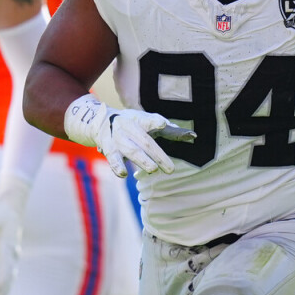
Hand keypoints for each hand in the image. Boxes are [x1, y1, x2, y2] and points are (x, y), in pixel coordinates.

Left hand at [0, 183, 28, 294]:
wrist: (12, 206)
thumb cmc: (0, 211)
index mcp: (8, 245)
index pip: (5, 265)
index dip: (2, 279)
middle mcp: (12, 252)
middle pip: (10, 274)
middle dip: (4, 288)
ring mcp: (12, 254)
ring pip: (10, 275)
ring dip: (5, 288)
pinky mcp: (9, 254)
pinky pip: (8, 271)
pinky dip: (6, 282)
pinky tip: (0, 291)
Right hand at [64, 94, 194, 177]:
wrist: (101, 120)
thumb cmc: (134, 124)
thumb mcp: (150, 123)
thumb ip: (170, 131)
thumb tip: (193, 137)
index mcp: (141, 120)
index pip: (149, 121)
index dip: (154, 122)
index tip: (161, 124)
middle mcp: (129, 128)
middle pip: (144, 142)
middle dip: (157, 155)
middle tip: (170, 169)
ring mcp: (118, 138)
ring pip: (130, 150)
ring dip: (141, 160)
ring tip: (152, 170)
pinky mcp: (108, 148)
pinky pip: (112, 158)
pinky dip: (116, 166)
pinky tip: (123, 174)